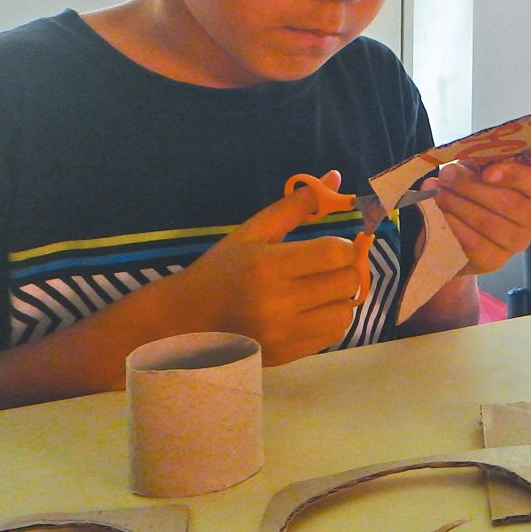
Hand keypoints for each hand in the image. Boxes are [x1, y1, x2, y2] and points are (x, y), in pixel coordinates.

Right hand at [169, 174, 371, 365]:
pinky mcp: (287, 355)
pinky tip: (311, 310)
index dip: (345, 246)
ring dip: (341, 298)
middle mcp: (278, 304)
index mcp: (268, 267)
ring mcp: (284, 335)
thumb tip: (335, 176)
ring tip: (320, 289)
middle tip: (329, 266)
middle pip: (346, 283)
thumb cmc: (220, 270)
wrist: (183, 321)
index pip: (335, 254)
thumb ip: (296, 206)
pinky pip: (333, 336)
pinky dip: (331, 320)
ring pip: (346, 313)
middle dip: (346, 270)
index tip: (335, 245)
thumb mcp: (252, 232)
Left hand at [429, 159, 530, 275]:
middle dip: (473, 187)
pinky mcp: (495, 261)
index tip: (486, 172)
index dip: (514, 175)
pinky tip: (442, 213)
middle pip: (510, 203)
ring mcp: (517, 243)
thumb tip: (451, 170)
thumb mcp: (477, 174)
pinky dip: (455, 225)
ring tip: (439, 192)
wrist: (461, 237)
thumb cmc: (475, 195)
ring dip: (459, 205)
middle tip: (447, 175)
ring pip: (490, 223)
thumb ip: (474, 167)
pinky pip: (475, 243)